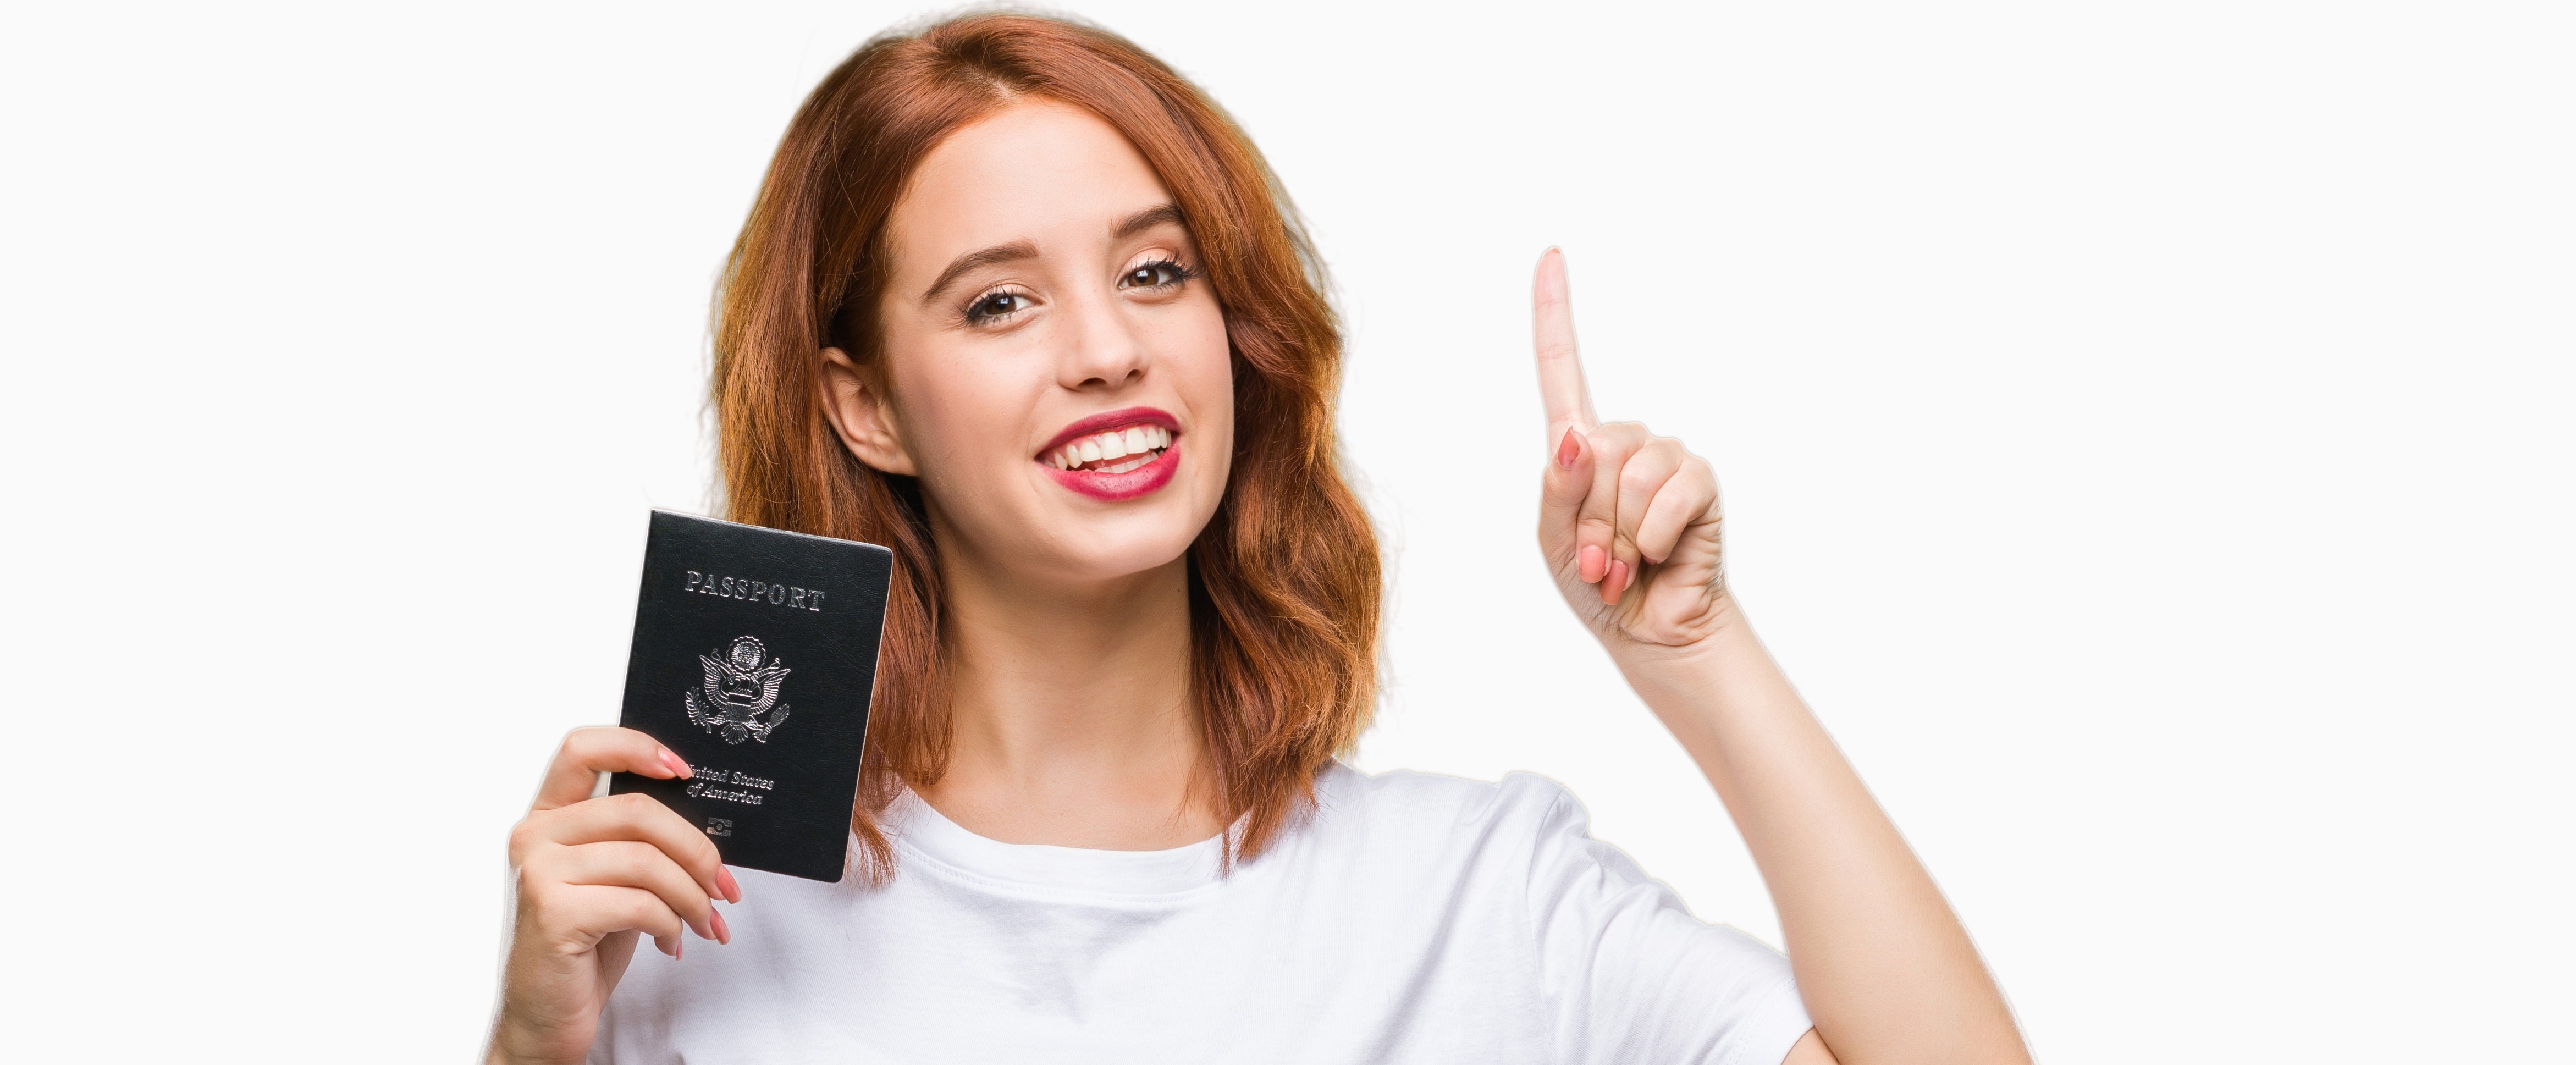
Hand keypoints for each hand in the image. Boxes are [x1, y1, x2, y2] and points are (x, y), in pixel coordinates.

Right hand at [489, 728, 740, 1064]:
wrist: (547, 1014)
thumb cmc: (586, 944)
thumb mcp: (614, 880)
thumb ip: (639, 842)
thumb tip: (709, 829)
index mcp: (548, 817)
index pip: (581, 749)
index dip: (637, 747)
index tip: (685, 771)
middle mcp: (535, 836)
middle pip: (638, 810)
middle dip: (696, 849)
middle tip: (723, 885)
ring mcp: (539, 872)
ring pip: (647, 860)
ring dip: (692, 895)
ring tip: (703, 921)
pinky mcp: (552, 911)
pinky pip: (639, 902)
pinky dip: (670, 923)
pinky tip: (671, 942)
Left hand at [1532, 248, 1731, 648]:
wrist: (1649, 632)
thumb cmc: (1597, 584)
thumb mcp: (1554, 541)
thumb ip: (1557, 489)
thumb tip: (1576, 436)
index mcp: (1579, 447)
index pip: (1562, 368)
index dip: (1553, 312)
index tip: (1550, 254)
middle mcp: (1625, 441)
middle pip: (1591, 448)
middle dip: (1588, 518)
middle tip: (1598, 559)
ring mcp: (1666, 458)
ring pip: (1627, 473)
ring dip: (1618, 533)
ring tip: (1624, 562)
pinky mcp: (1700, 483)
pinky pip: (1668, 494)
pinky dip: (1651, 536)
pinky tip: (1656, 556)